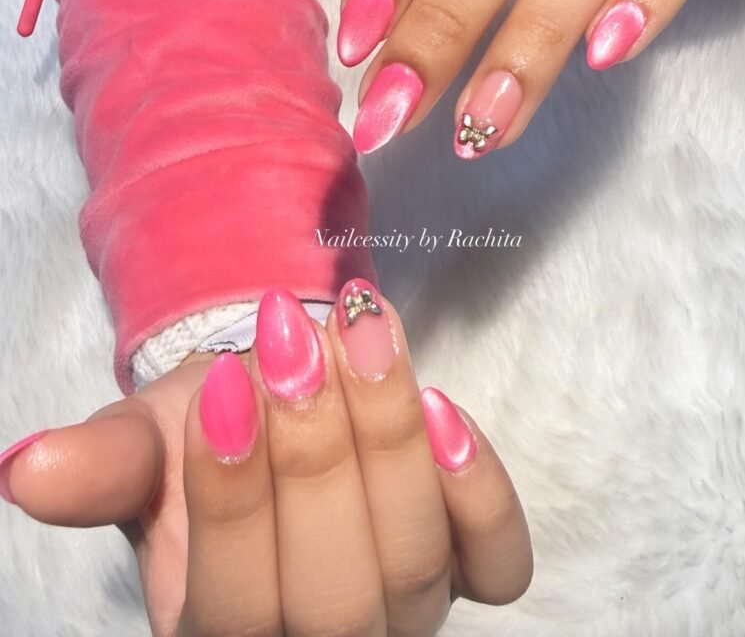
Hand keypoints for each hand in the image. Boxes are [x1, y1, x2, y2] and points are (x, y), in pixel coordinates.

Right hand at [0, 280, 531, 635]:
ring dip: (391, 442)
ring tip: (363, 336)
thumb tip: (27, 469)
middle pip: (337, 596)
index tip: (226, 389)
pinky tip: (445, 409)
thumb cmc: (206, 425)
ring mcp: (404, 607)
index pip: (234, 607)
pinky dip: (479, 494)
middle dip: (316, 460)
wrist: (276, 395)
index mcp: (221, 630)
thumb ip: (103, 463)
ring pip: (413, 564)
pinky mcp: (469, 563)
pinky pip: (498, 560)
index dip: (234, 502)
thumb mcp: (147, 439)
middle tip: (294, 346)